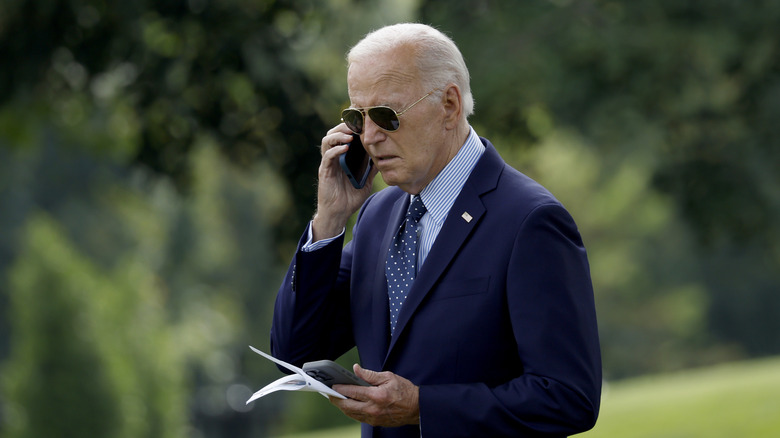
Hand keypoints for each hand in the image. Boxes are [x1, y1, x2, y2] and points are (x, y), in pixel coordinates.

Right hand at [312, 124, 378, 240]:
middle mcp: (333, 158)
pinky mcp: (324, 172)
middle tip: (356, 124)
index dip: (350, 127)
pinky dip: (336, 150)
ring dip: (338, 135)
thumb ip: (372, 169)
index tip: (362, 122)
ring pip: (327, 141)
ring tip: (350, 135)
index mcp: (342, 157)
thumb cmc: (350, 197)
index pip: (343, 136)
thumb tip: (385, 157)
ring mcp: (328, 164)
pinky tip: (345, 148)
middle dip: (343, 126)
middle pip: (333, 134)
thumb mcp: (366, 181)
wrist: (339, 213)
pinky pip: (327, 156)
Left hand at [329, 365, 419, 426]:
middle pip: (348, 406)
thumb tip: (356, 369)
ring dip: (342, 407)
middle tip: (329, 394)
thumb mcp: (388, 377)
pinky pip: (358, 418)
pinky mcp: (376, 423)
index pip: (352, 393)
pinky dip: (351, 412)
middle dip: (336, 400)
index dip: (340, 389)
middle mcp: (373, 409)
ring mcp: (374, 418)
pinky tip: (348, 405)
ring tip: (336, 399)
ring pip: (351, 414)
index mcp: (376, 396)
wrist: (416, 407)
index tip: (332, 386)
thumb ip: (370, 374)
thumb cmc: (404, 390)